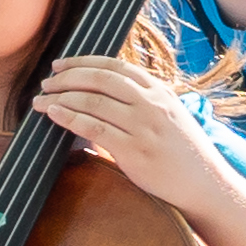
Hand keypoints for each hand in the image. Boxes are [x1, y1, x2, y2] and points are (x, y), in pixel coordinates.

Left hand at [29, 56, 235, 213]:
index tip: (61, 64)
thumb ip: (140, 102)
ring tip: (41, 100)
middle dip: (67, 77)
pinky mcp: (134, 149)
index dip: (83, 62)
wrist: (204, 183)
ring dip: (61, 97)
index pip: (115, 66)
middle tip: (46, 82)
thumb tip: (102, 96)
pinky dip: (69, 117)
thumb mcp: (168, 115)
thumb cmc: (182, 152)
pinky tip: (53, 114)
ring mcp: (143, 125)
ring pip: (94, 101)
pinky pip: (94, 127)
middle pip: (100, 79)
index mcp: (159, 91)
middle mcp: (151, 103)